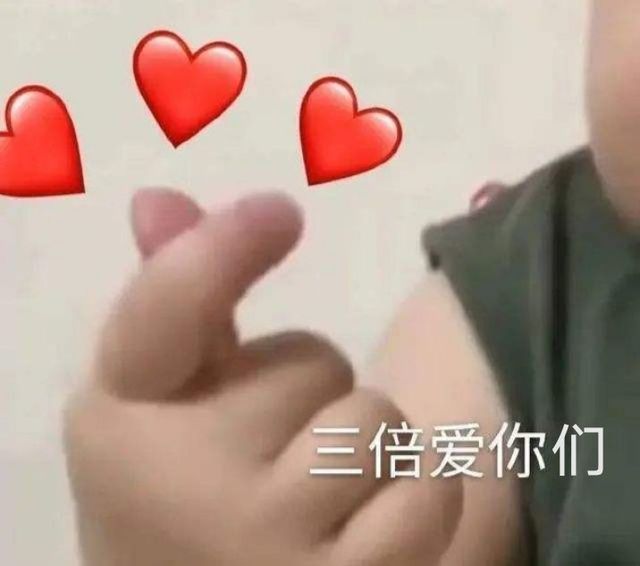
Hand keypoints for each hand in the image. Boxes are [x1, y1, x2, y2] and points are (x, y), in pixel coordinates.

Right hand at [64, 189, 461, 565]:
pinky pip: (426, 496)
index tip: (279, 213)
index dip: (222, 248)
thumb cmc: (189, 490)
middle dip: (309, 396)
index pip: (167, 308)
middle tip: (277, 450)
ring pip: (376, 423)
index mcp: (123, 416)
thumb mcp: (168, 401)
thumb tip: (158, 200)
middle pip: (312, 363)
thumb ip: (179, 303)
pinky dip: (413, 503)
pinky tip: (363, 537)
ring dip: (367, 448)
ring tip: (322, 496)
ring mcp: (262, 547)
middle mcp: (179, 482)